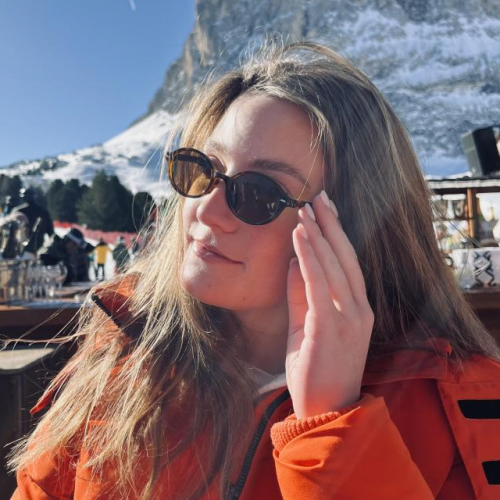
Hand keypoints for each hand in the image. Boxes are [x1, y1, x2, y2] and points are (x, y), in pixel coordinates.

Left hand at [286, 191, 373, 418]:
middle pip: (345, 256)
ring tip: (306, 208)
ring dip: (319, 234)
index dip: (337, 233)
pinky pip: (320, 284)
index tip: (325, 208)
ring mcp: (349, 317)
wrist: (325, 410)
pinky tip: (301, 236)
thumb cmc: (316, 368)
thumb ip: (301, 294)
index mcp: (357, 308)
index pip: (348, 261)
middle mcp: (359, 308)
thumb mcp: (307, 325)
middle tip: (318, 195)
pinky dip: (311, 257)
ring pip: (334, 265)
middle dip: (330, 224)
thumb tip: (292, 261)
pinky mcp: (331, 327)